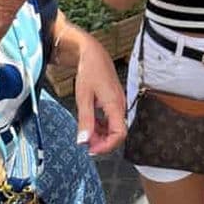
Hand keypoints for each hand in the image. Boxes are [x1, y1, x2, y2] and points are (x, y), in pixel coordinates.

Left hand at [74, 34, 126, 154]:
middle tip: (85, 143)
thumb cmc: (89, 71)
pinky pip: (111, 119)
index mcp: (115, 104)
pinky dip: (101, 125)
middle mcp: (120, 105)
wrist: (93, 53)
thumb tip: (84, 141)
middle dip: (102, 142)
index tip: (91, 149)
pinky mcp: (114, 101)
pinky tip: (90, 123)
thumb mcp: (83, 97)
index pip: (120, 134)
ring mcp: (118, 103)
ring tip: (86, 133)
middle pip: (118, 133)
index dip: (107, 146)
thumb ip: (85, 121)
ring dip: (101, 134)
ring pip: (114, 127)